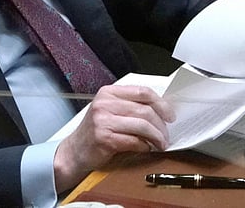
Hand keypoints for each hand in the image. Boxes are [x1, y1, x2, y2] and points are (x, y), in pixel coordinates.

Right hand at [53, 85, 174, 190]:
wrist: (74, 152)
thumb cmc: (95, 132)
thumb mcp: (109, 111)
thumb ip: (130, 106)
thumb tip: (161, 110)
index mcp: (108, 93)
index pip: (142, 92)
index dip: (161, 103)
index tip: (170, 115)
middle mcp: (104, 104)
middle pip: (145, 110)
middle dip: (161, 125)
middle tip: (166, 135)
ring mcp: (103, 121)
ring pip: (142, 126)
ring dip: (156, 137)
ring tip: (160, 144)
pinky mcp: (104, 138)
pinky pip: (134, 141)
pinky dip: (144, 146)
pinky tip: (146, 149)